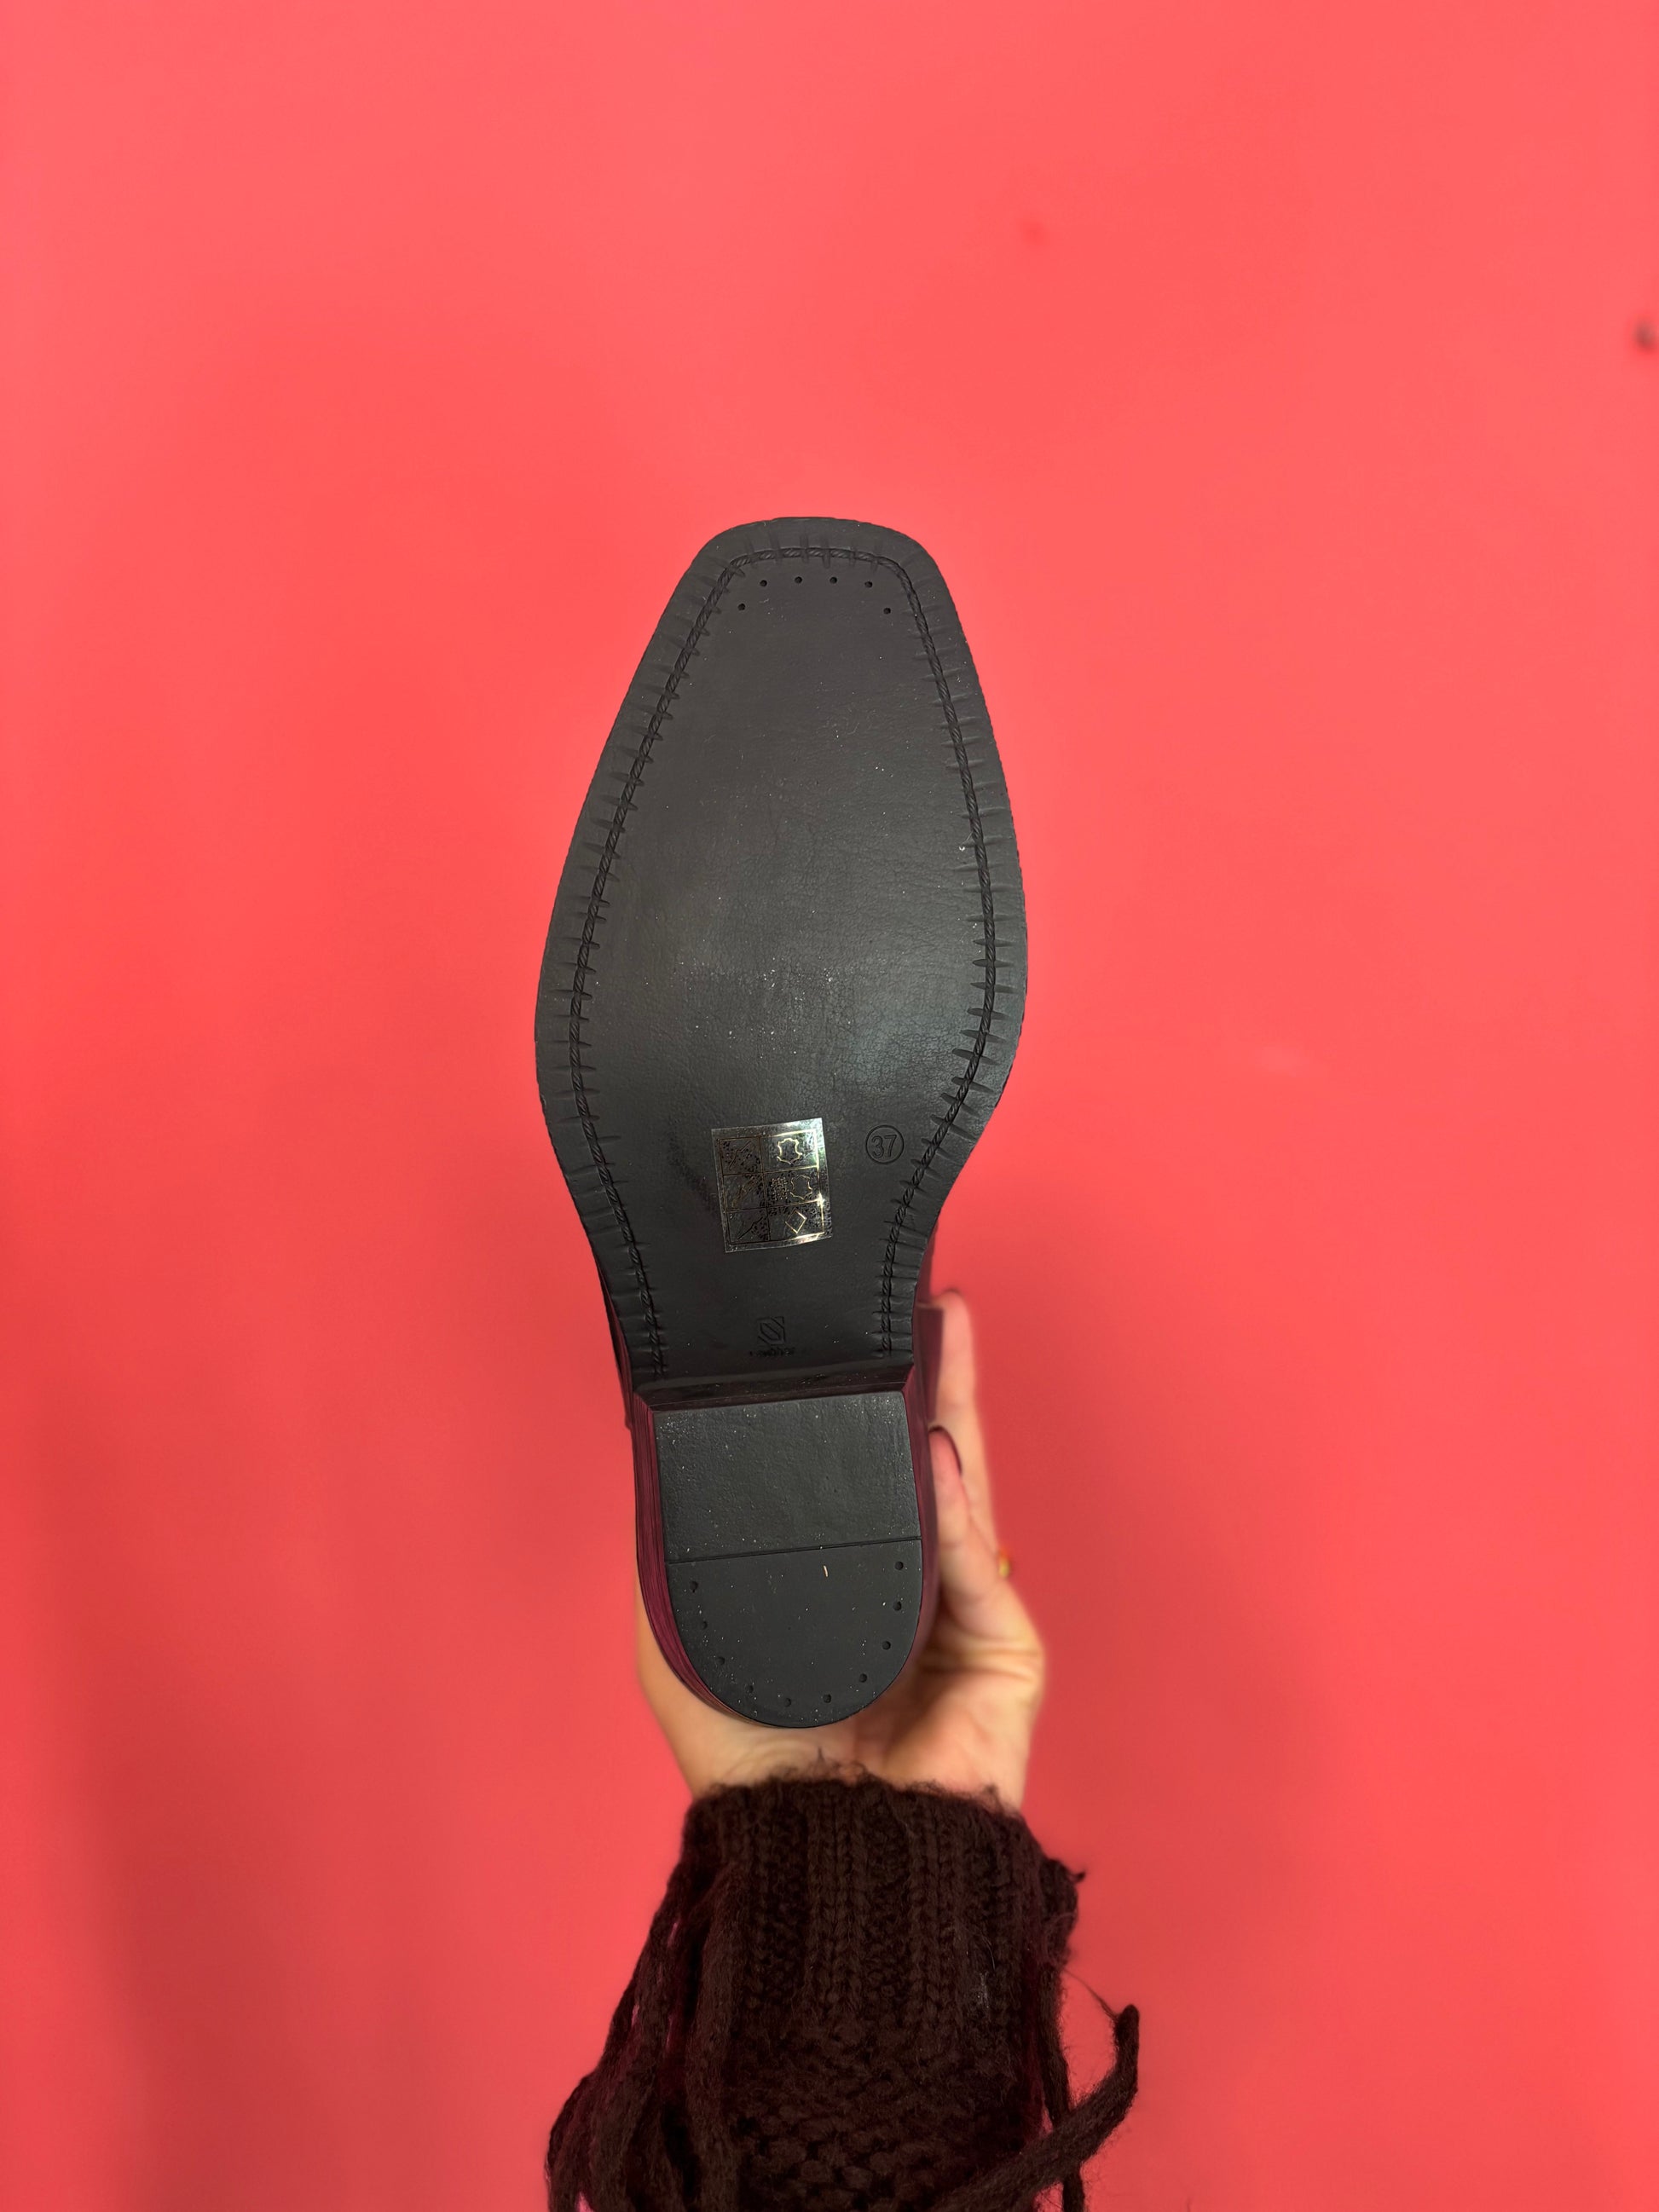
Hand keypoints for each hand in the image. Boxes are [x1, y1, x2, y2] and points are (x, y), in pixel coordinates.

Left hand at [633, 1289, 1045, 1808]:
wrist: (816, 1855)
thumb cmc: (747, 1761)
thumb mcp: (682, 1632)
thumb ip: (680, 1545)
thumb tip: (661, 1445)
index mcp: (842, 1585)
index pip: (861, 1476)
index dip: (863, 1407)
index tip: (852, 1334)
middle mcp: (907, 1589)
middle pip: (924, 1461)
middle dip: (928, 1377)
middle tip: (925, 1298)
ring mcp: (964, 1616)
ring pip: (964, 1488)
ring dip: (959, 1404)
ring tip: (949, 1326)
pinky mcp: (1007, 1650)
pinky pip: (978, 1561)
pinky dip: (960, 1501)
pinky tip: (941, 1439)